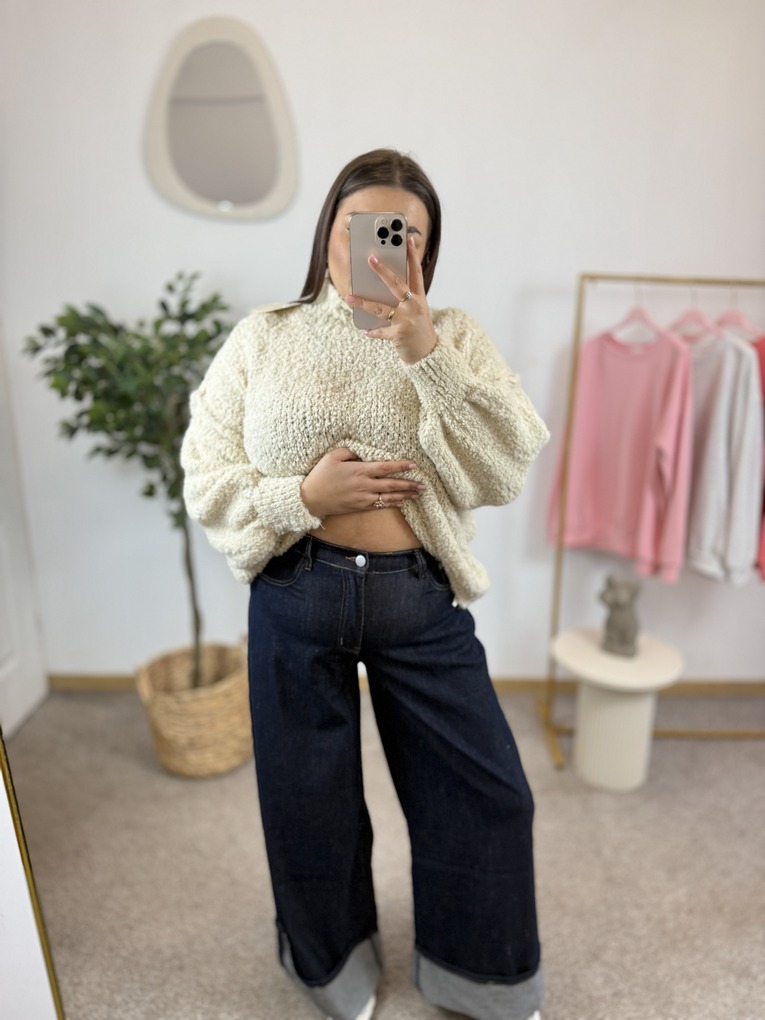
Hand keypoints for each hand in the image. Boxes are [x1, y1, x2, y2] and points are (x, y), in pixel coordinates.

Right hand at [300, 447, 425, 517]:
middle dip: (409, 484)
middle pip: (392, 484)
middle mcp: (364, 485)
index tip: (413, 465)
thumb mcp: (332, 457)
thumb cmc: (320, 476)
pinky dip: (393, 503)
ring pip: (389, 496)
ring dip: (405, 495)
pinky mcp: (360, 507)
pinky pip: (380, 505)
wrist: (310, 499)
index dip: (400, 466)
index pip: (385, 467)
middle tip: (423, 484)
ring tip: (418, 494)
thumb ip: (349, 452)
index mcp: (359, 470)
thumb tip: (362, 451)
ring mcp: (363, 498)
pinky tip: (402, 502)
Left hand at [345, 236, 437, 364]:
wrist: (428, 353)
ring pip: (382, 308)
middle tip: (370, 258)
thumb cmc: (417, 327)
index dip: (412, 255)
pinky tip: (364, 331)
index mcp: (419, 297)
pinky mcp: (400, 335)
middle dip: (383, 270)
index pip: (416, 272)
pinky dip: (373, 332)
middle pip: (397, 284)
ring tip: (349, 297)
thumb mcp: (415, 309)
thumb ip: (401, 297)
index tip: (409, 238)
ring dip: (363, 302)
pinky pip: (382, 331)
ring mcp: (407, 320)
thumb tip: (375, 286)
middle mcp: (414, 306)